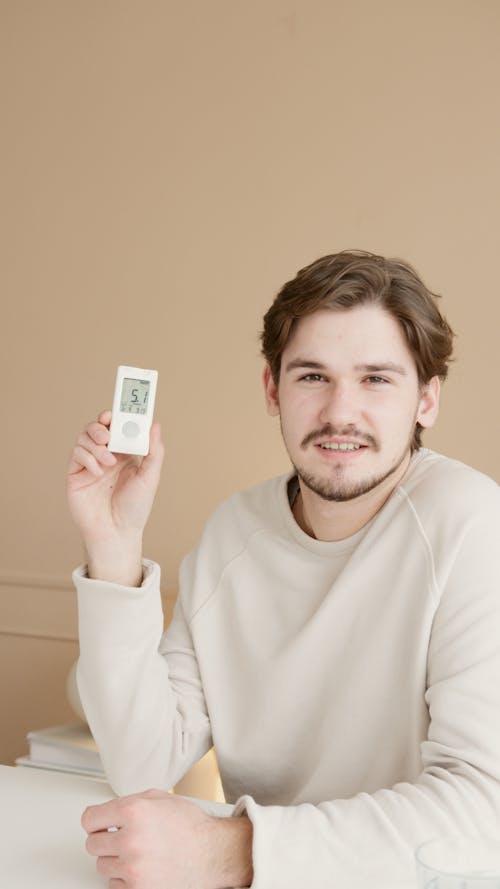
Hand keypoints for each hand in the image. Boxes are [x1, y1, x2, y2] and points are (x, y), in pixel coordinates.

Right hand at [67, 411, 163, 583]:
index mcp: (126, 453)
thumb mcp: (150, 477)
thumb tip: (155, 425)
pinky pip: (76, 454)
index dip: (119, 415)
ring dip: (96, 443)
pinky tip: (98, 472)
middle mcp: (107, 455)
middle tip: (107, 429)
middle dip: (101, 424)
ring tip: (108, 460)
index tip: (121, 409)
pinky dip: (87, 458)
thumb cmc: (135, 508)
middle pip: (98, 426)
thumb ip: (154, 451)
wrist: (116, 532)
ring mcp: (90, 463)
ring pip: (85, 437)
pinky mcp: (76, 473)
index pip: (119, 426)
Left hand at [82, 789, 252, 888]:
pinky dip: (125, 877)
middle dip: (105, 840)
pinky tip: (142, 866)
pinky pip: (114, 884)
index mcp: (133, 811)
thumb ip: (129, 802)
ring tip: (138, 852)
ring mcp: (133, 867)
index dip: (95, 821)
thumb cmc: (190, 827)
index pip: (89, 819)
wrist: (212, 854)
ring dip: (116, 859)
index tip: (98, 824)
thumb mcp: (159, 799)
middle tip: (122, 837)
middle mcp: (131, 839)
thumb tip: (106, 812)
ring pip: (102, 865)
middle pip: (92, 844)